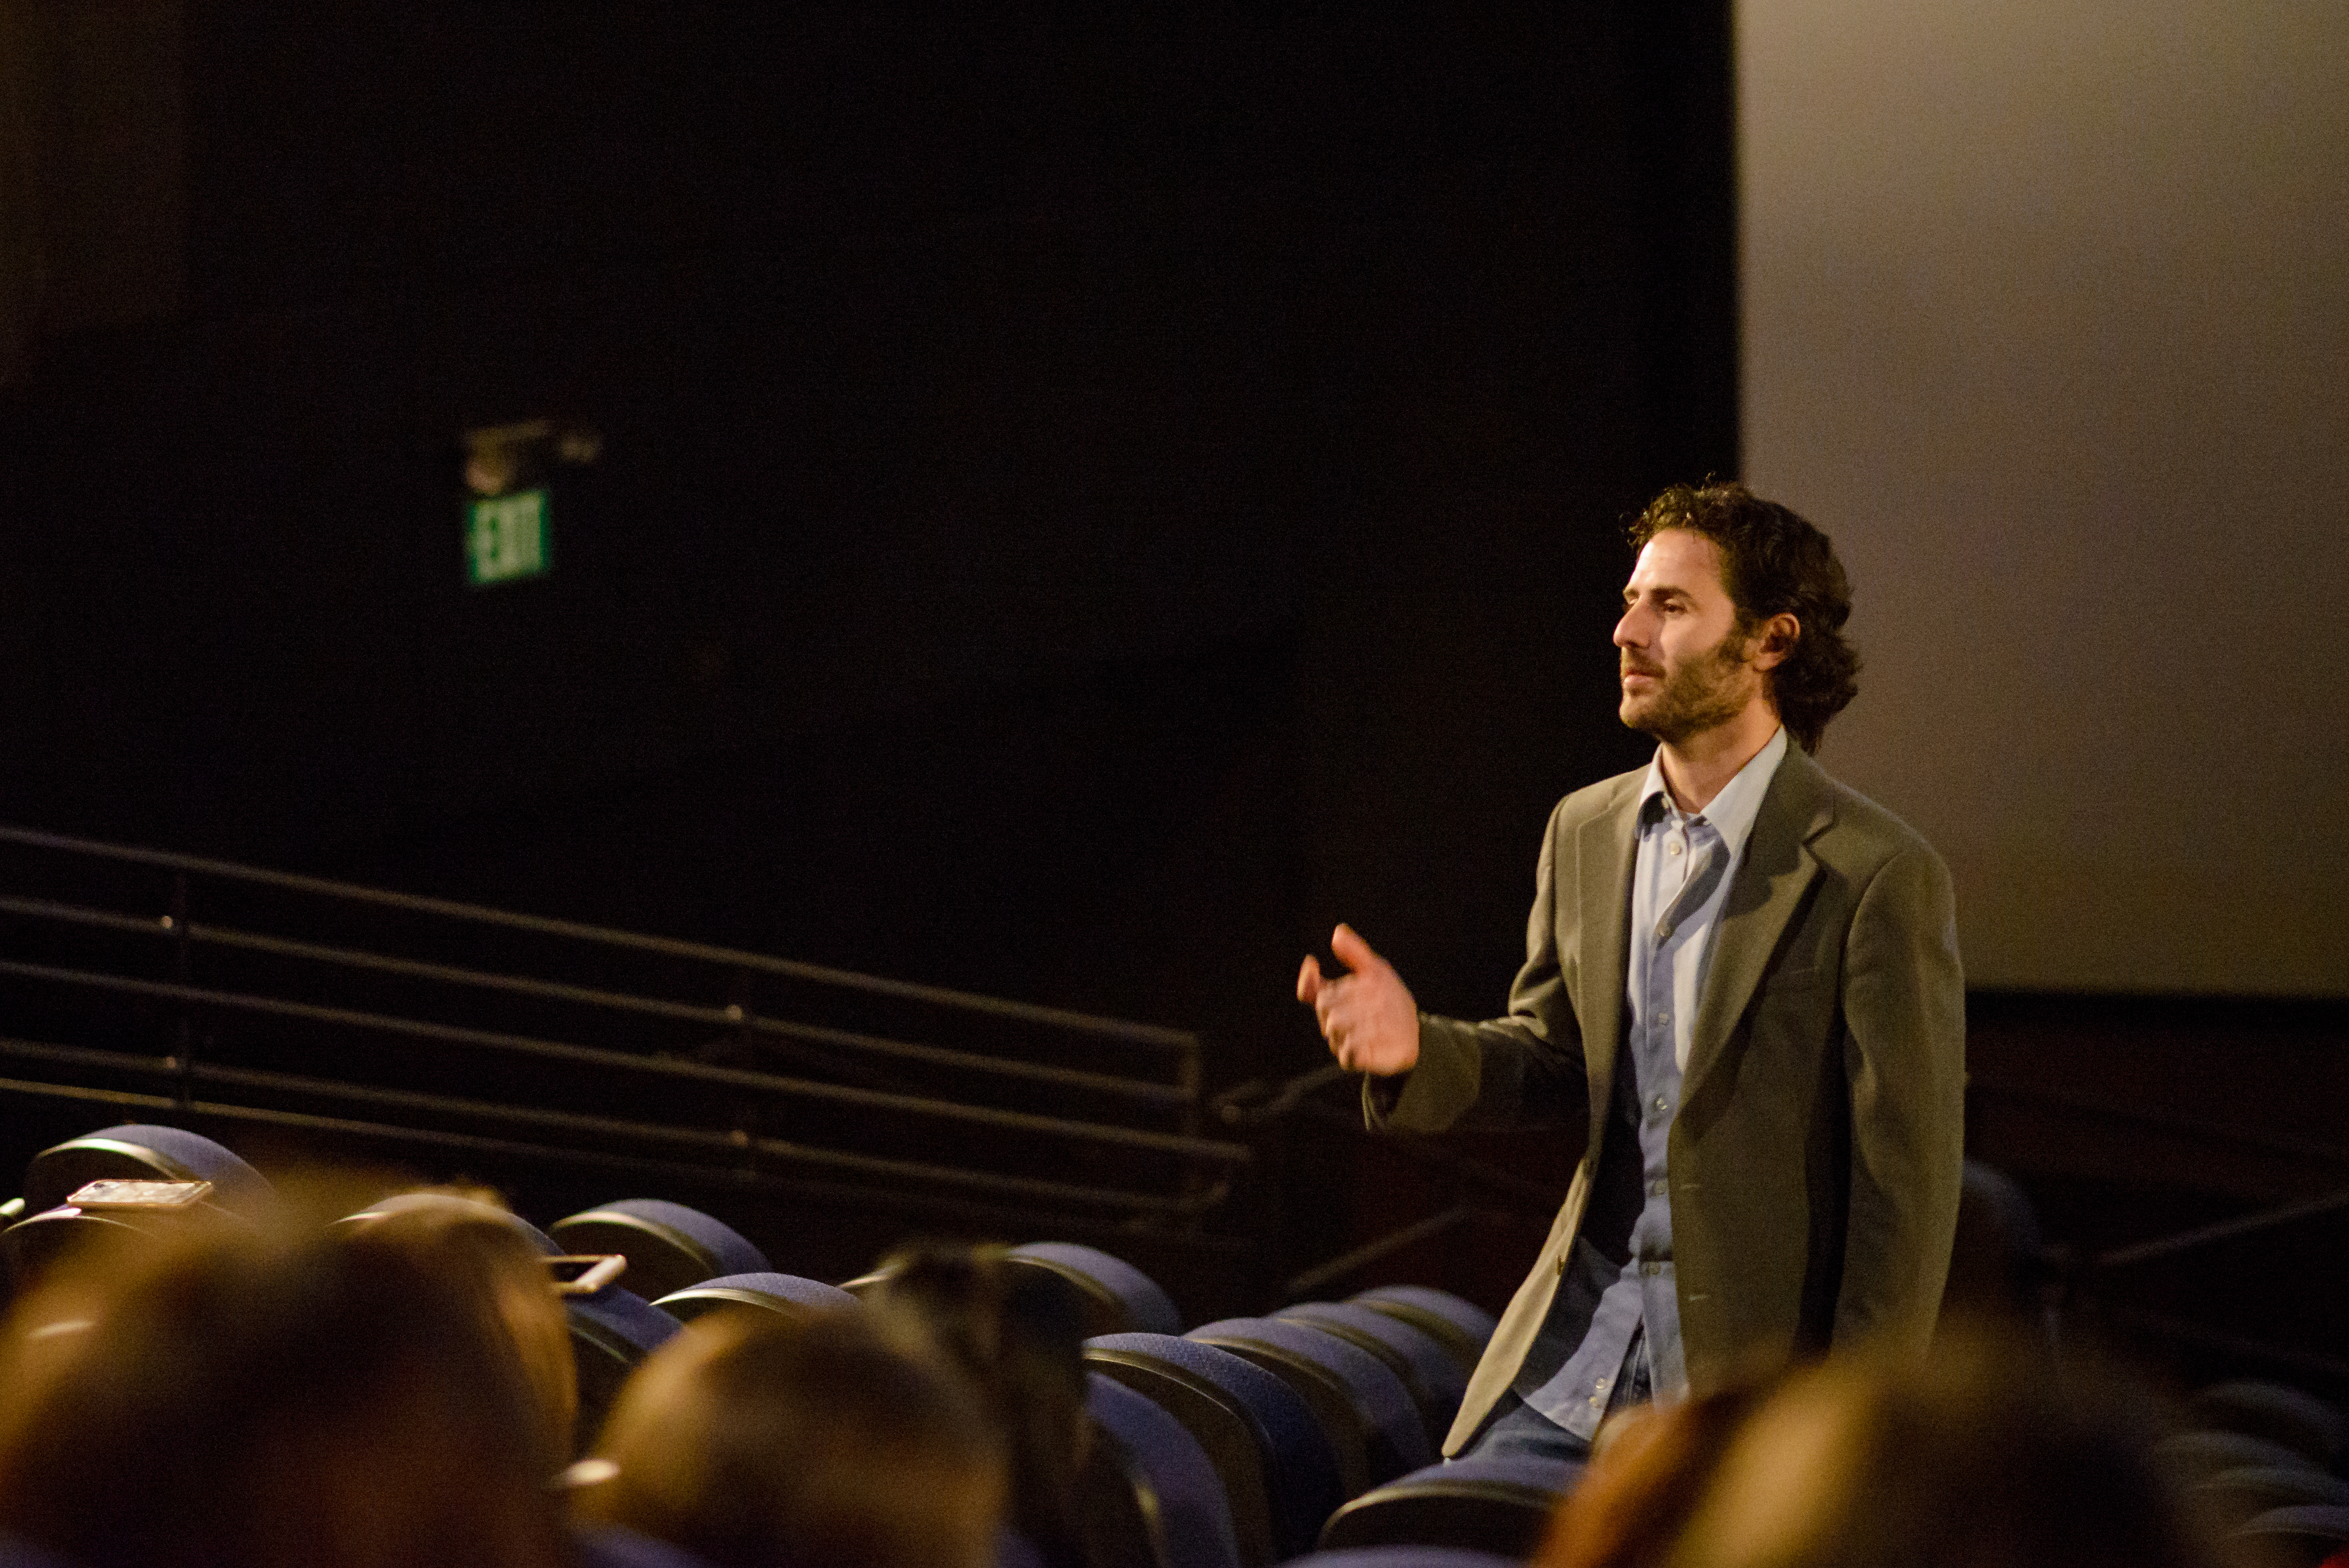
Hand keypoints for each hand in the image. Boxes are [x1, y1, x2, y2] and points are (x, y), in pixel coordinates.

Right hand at [1296, 923, 1419, 1075]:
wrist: (1413, 1034)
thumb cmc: (1392, 1002)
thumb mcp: (1378, 973)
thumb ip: (1357, 954)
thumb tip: (1337, 932)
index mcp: (1336, 998)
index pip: (1310, 990)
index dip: (1307, 979)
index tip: (1312, 964)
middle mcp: (1333, 1019)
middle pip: (1324, 1004)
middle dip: (1348, 995)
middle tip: (1374, 992)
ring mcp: (1341, 1040)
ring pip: (1334, 1025)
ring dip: (1358, 1015)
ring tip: (1380, 1012)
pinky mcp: (1353, 1059)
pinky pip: (1347, 1049)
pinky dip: (1362, 1037)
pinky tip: (1379, 1029)